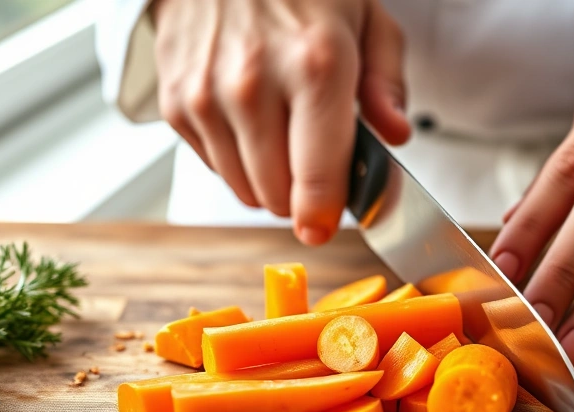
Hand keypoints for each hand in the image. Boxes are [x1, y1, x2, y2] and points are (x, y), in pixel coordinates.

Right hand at [152, 0, 409, 244]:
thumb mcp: (367, 19)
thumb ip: (387, 83)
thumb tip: (396, 134)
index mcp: (316, 65)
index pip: (317, 177)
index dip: (324, 216)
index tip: (325, 227)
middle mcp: (255, 84)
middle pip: (279, 197)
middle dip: (304, 196)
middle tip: (316, 163)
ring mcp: (208, 96)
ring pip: (245, 191)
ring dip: (271, 181)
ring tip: (283, 134)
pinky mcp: (177, 104)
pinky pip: (215, 168)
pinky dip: (237, 159)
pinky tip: (250, 119)